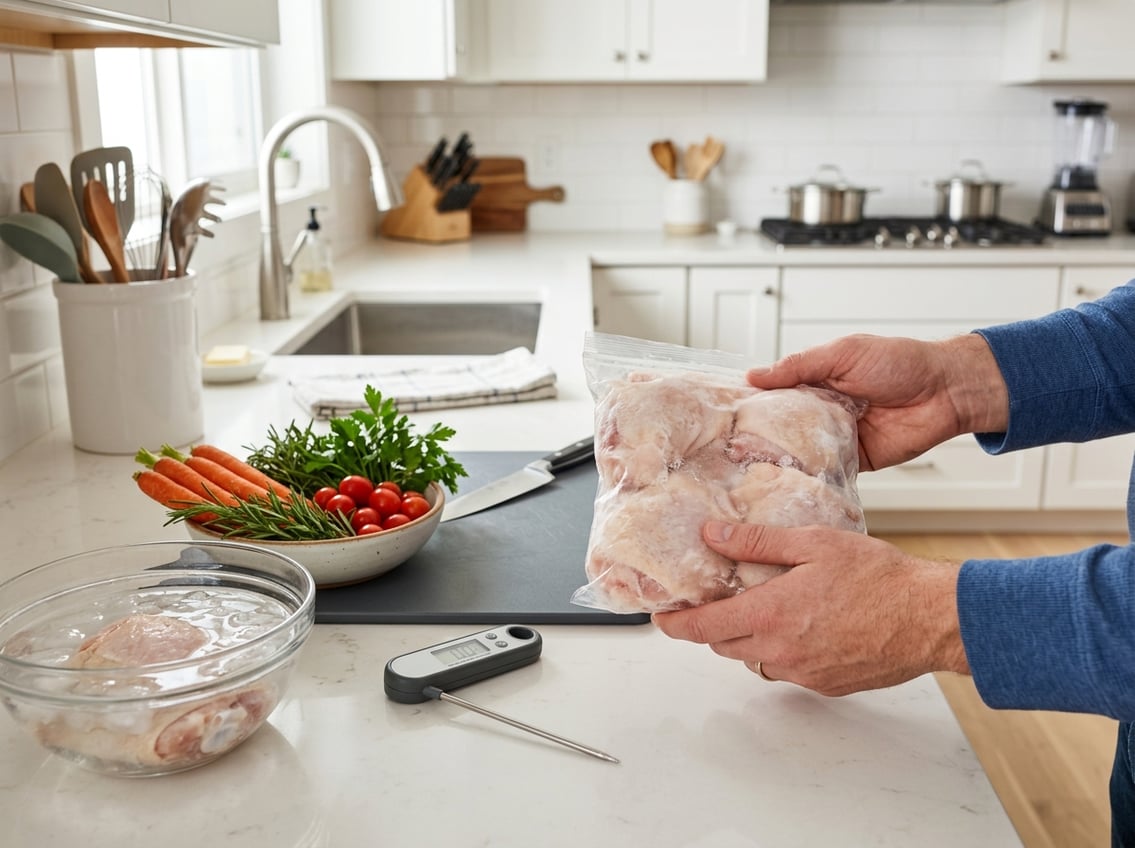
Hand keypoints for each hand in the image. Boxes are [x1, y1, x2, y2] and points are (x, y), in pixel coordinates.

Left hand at [652, 522, 969, 695]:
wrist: (930, 618)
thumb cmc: (880, 577)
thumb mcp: (813, 543)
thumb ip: (757, 542)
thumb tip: (713, 536)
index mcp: (771, 615)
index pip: (704, 628)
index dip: (676, 624)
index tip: (662, 618)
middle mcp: (781, 651)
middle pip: (725, 645)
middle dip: (714, 625)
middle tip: (719, 600)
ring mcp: (804, 673)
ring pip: (756, 659)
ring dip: (750, 638)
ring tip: (766, 607)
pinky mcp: (826, 685)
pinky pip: (788, 670)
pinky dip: (783, 650)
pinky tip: (804, 624)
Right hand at [747, 333, 1007, 470]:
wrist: (946, 391)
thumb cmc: (899, 362)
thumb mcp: (843, 354)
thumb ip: (798, 366)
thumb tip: (754, 376)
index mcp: (815, 381)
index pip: (774, 394)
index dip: (751, 404)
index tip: (721, 416)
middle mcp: (821, 410)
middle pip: (782, 427)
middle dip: (757, 438)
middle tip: (725, 451)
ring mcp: (837, 438)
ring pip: (801, 452)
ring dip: (780, 460)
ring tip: (745, 472)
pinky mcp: (855, 461)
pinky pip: (827, 471)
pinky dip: (811, 476)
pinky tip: (786, 484)